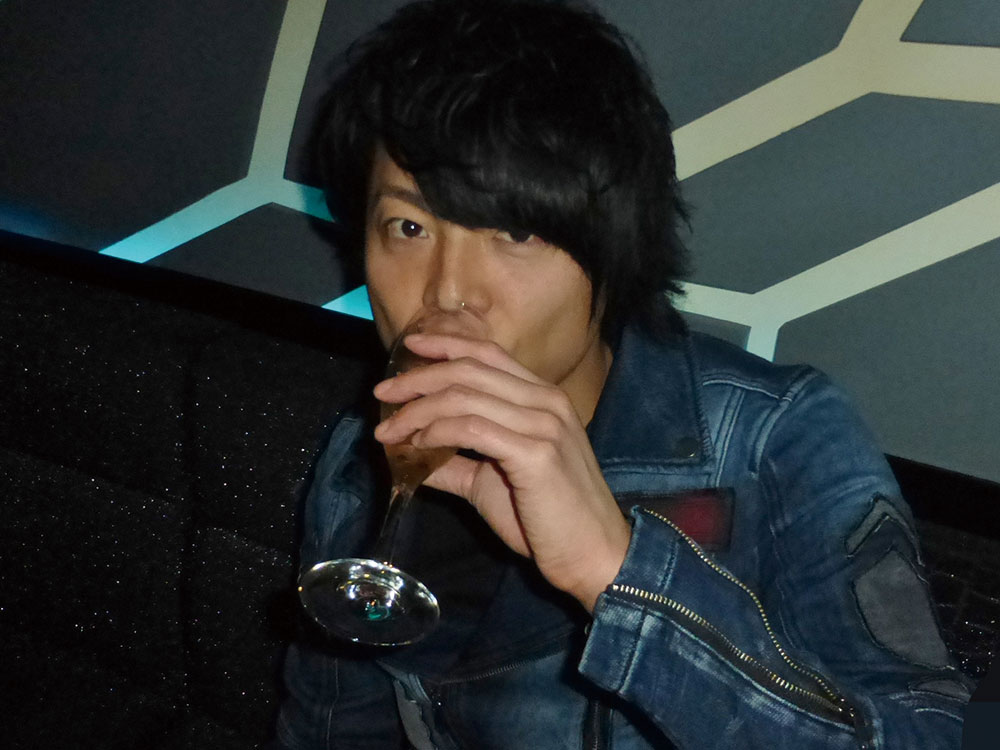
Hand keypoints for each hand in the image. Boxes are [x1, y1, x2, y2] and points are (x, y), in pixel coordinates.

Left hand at [373, 333, 630, 612]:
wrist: (594, 555)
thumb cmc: (547, 520)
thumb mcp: (492, 482)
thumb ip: (455, 463)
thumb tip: (409, 455)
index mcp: (543, 398)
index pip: (488, 353)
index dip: (445, 344)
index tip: (409, 346)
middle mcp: (546, 401)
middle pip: (470, 369)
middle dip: (418, 378)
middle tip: (382, 394)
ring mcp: (544, 424)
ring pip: (465, 396)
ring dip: (418, 411)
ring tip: (388, 430)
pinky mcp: (535, 452)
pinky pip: (472, 428)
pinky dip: (437, 432)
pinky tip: (417, 445)